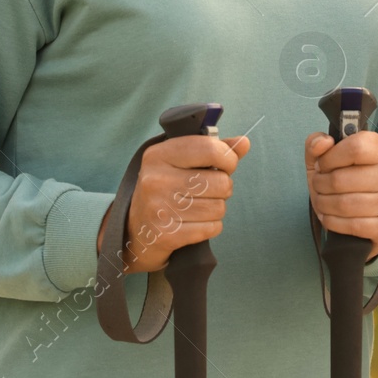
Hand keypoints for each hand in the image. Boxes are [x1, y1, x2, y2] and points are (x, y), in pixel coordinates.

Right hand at [98, 133, 249, 272]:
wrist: (133, 231)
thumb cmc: (164, 190)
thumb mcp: (180, 162)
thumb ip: (212, 150)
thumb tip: (244, 143)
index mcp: (159, 155)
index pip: (210, 148)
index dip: (228, 157)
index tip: (226, 164)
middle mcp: (156, 180)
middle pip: (220, 182)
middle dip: (223, 187)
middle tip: (209, 190)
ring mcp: (159, 208)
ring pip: (219, 207)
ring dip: (216, 209)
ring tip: (200, 207)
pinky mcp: (166, 235)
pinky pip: (212, 228)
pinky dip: (210, 227)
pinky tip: (195, 223)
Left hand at [305, 131, 377, 261]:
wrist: (367, 214)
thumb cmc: (346, 179)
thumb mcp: (329, 157)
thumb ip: (318, 143)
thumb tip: (321, 143)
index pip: (356, 147)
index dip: (330, 157)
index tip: (322, 165)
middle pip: (342, 178)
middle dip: (320, 184)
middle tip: (318, 185)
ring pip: (344, 204)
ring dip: (323, 204)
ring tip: (321, 201)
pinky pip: (352, 225)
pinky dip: (332, 222)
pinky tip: (329, 216)